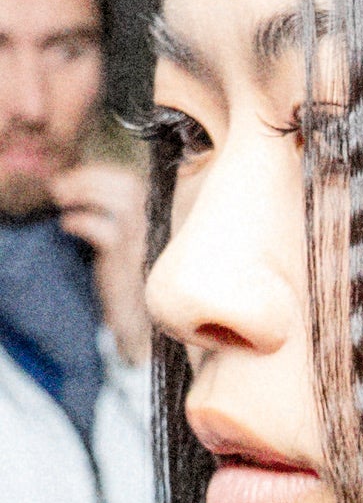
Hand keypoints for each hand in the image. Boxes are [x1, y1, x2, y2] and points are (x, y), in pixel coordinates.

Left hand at [54, 158, 149, 358]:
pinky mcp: (128, 260)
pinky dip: (80, 221)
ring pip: (118, 200)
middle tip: (61, 187)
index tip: (77, 179)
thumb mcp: (134, 246)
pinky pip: (101, 228)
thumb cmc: (136, 284)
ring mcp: (145, 242)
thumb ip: (124, 218)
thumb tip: (90, 190)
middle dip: (89, 178)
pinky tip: (67, 226)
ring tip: (60, 197)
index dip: (103, 176)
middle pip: (128, 185)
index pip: (135, 184)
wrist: (145, 326)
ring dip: (83, 192)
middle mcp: (158, 227)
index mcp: (161, 221)